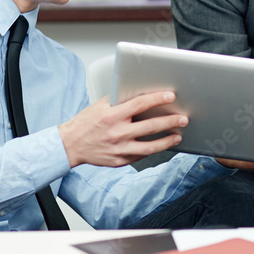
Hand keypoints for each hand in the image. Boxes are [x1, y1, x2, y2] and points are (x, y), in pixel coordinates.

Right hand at [58, 94, 186, 167]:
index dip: (157, 99)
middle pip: (150, 127)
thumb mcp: (101, 106)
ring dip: (166, 141)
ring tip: (178, 135)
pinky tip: (161, 145)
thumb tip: (141, 92)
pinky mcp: (119, 161)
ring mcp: (119, 149)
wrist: (70, 145)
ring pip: (149, 147)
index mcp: (112, 116)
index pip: (140, 104)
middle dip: (170, 122)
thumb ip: (120, 100)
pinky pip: (140, 156)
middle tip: (183, 118)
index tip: (171, 96)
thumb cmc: (86, 123)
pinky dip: (152, 150)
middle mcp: (117, 133)